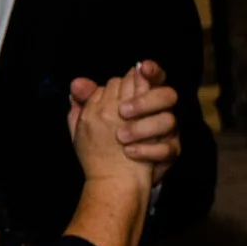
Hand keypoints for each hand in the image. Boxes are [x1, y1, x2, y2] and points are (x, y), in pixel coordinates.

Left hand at [69, 60, 179, 178]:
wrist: (113, 178)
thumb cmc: (104, 144)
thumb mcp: (91, 120)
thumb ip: (86, 99)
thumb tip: (76, 84)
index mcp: (139, 99)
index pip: (152, 78)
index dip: (150, 70)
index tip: (143, 67)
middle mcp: (157, 112)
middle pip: (166, 95)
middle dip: (143, 101)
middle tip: (122, 112)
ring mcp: (167, 132)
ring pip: (169, 120)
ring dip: (142, 128)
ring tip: (121, 137)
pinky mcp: (170, 152)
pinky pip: (167, 148)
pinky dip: (147, 150)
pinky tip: (129, 152)